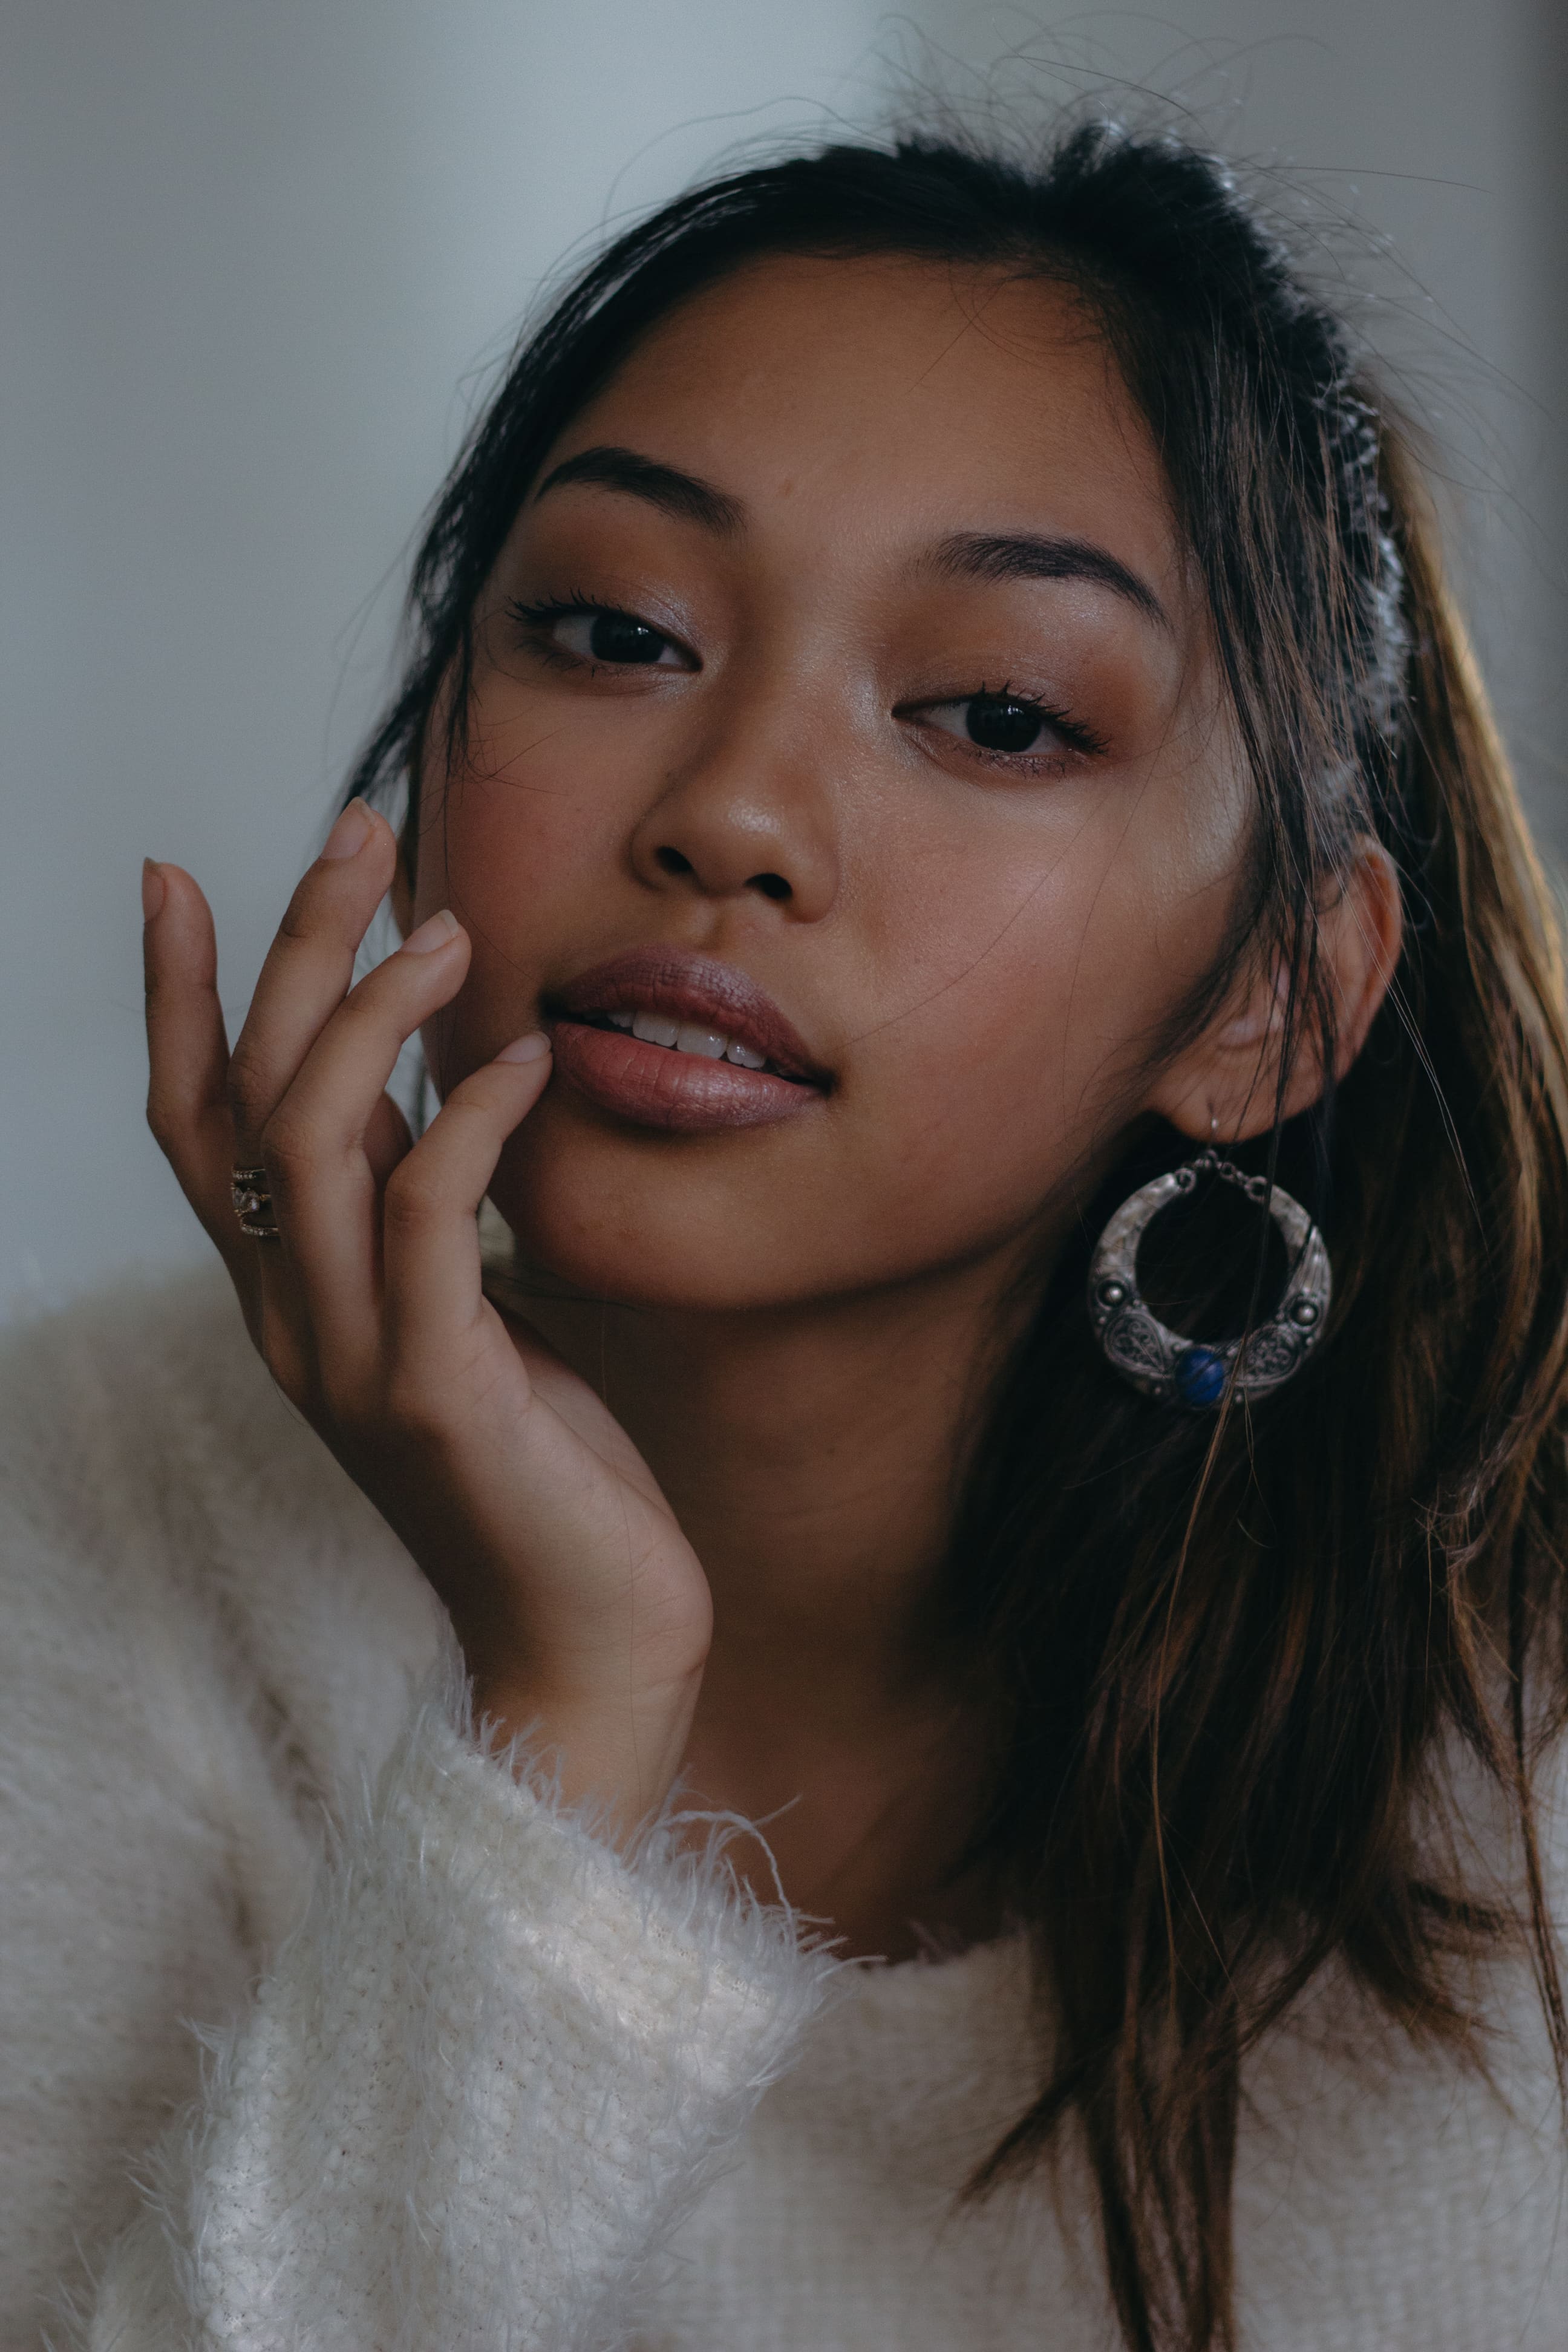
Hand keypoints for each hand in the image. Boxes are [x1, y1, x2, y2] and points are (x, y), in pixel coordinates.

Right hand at [141, 799, 711, 1836]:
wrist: (589, 1643)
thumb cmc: (544, 1471)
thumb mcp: (467, 1316)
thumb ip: (424, 1217)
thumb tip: (432, 1086)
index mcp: (290, 1299)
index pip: (197, 1125)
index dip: (177, 997)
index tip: (183, 872)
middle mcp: (292, 1322)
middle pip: (247, 1101)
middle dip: (288, 950)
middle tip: (357, 832)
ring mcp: (350, 1361)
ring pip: (310, 1144)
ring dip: (370, 1015)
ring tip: (449, 925)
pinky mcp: (434, 1394)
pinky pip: (427, 1222)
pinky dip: (467, 1122)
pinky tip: (524, 1061)